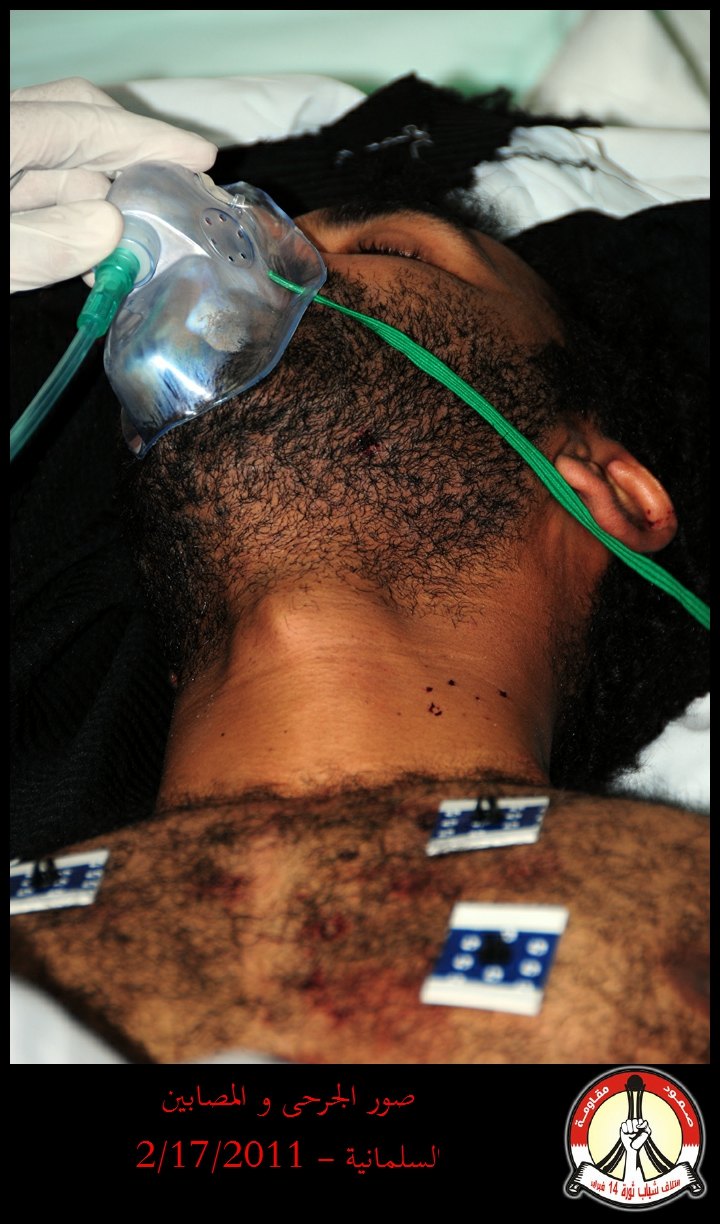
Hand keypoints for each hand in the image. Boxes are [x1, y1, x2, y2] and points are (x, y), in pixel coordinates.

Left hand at [10, 77, 216, 291]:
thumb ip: (47, 243)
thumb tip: (110, 227)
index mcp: (4, 135)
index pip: (86, 123)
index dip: (148, 140)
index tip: (200, 156)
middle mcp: (6, 131)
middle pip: (78, 121)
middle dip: (132, 158)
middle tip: (178, 194)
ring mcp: (2, 153)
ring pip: (60, 159)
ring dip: (103, 201)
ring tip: (136, 248)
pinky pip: (38, 184)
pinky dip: (72, 214)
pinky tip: (93, 253)